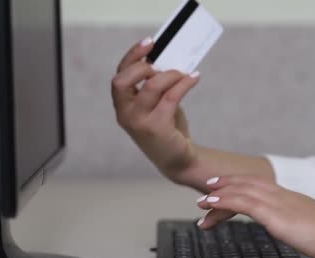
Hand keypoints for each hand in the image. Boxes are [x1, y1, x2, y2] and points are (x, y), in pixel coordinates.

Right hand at [111, 37, 200, 180]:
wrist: (179, 160)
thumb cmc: (168, 128)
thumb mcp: (157, 104)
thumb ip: (155, 85)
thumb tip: (169, 58)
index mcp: (122, 106)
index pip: (119, 75)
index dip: (132, 56)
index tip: (151, 42)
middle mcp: (125, 114)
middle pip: (123, 80)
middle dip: (143, 66)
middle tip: (164, 66)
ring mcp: (138, 122)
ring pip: (151, 85)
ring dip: (171, 74)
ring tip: (185, 74)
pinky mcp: (156, 128)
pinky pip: (171, 96)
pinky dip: (185, 83)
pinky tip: (195, 78)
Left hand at [196, 175, 314, 257]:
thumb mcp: (311, 229)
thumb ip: (298, 226)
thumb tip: (293, 230)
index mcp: (290, 199)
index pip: (258, 188)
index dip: (239, 188)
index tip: (225, 192)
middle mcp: (282, 195)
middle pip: (246, 184)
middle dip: (224, 186)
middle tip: (206, 192)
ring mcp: (278, 202)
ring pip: (241, 190)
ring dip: (219, 193)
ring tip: (202, 200)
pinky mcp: (276, 214)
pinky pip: (243, 202)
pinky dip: (223, 200)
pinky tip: (210, 204)